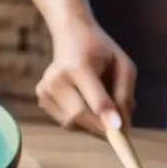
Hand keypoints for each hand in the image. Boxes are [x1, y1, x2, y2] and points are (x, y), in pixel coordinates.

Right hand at [36, 17, 135, 134]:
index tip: (121, 131)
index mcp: (79, 67)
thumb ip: (124, 94)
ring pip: (72, 123)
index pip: (94, 99)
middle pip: (80, 116)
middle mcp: (57, 79)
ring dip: (92, 125)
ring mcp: (45, 89)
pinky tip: (87, 105)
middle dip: (101, 129)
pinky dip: (82, 122)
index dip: (107, 117)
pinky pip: (66, 122)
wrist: (70, 34)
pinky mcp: (42, 99)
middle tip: (120, 133)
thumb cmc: (102, 51)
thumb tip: (121, 126)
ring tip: (103, 109)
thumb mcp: (123, 65)